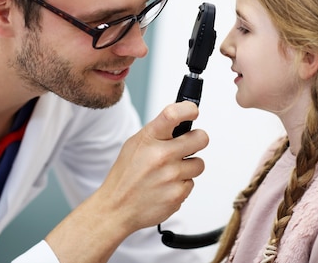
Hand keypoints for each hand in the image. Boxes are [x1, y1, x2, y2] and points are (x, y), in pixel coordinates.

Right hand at [98, 100, 208, 231]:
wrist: (116, 208)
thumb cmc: (126, 175)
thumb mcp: (134, 145)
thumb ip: (158, 133)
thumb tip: (182, 122)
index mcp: (148, 138)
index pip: (173, 114)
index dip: (188, 109)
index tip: (193, 111)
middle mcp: (161, 155)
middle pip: (200, 138)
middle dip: (197, 140)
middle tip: (188, 146)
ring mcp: (171, 176)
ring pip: (199, 164)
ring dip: (188, 167)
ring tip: (169, 172)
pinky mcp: (178, 194)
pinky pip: (191, 184)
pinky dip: (181, 185)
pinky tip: (165, 187)